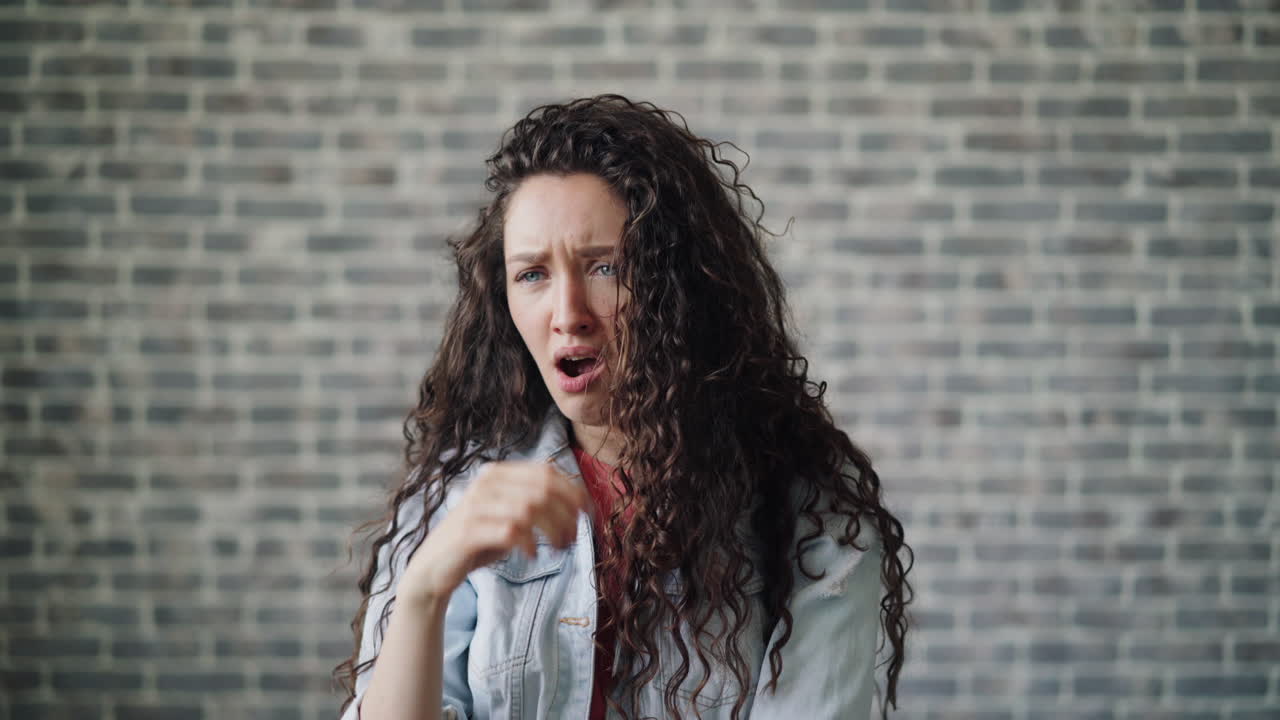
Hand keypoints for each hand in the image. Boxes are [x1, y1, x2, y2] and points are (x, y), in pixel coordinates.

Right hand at [398, 461, 589, 606]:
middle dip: (566, 513)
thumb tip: (580, 502)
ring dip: (553, 530)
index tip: (589, 512)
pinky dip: (530, 544)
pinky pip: (511, 531)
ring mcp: (475, 506)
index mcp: (497, 473)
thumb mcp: (509, 516)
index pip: (545, 471)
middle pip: (542, 489)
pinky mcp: (468, 531)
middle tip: (574, 537)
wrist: (434, 569)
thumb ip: (536, 504)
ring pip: (530, 508)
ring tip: (559, 548)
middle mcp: (485, 483)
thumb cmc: (480, 542)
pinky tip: (533, 555)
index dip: (573, 490)